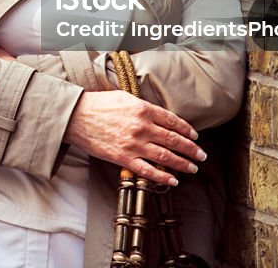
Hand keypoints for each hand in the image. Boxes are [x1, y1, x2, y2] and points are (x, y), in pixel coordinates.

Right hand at [64, 91, 205, 186]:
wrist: (76, 117)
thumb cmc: (98, 104)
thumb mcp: (124, 97)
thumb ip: (143, 106)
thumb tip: (160, 116)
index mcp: (143, 109)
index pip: (172, 121)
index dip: (186, 130)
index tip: (194, 136)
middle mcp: (142, 127)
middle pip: (174, 140)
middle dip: (191, 149)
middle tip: (201, 155)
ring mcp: (134, 144)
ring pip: (165, 157)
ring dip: (182, 164)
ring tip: (192, 168)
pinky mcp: (123, 158)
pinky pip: (148, 170)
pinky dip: (163, 177)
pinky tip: (173, 180)